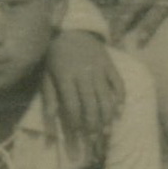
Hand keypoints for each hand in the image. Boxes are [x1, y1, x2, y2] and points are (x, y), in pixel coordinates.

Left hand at [44, 29, 121, 147]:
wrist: (73, 29)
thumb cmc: (57, 56)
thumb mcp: (47, 74)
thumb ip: (49, 96)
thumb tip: (50, 117)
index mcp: (65, 76)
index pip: (72, 105)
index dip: (75, 122)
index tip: (77, 135)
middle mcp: (83, 74)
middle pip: (90, 104)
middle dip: (93, 124)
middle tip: (94, 139)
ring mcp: (99, 68)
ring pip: (106, 96)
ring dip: (107, 116)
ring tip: (108, 132)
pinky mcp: (109, 64)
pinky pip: (118, 82)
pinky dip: (120, 97)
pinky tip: (120, 111)